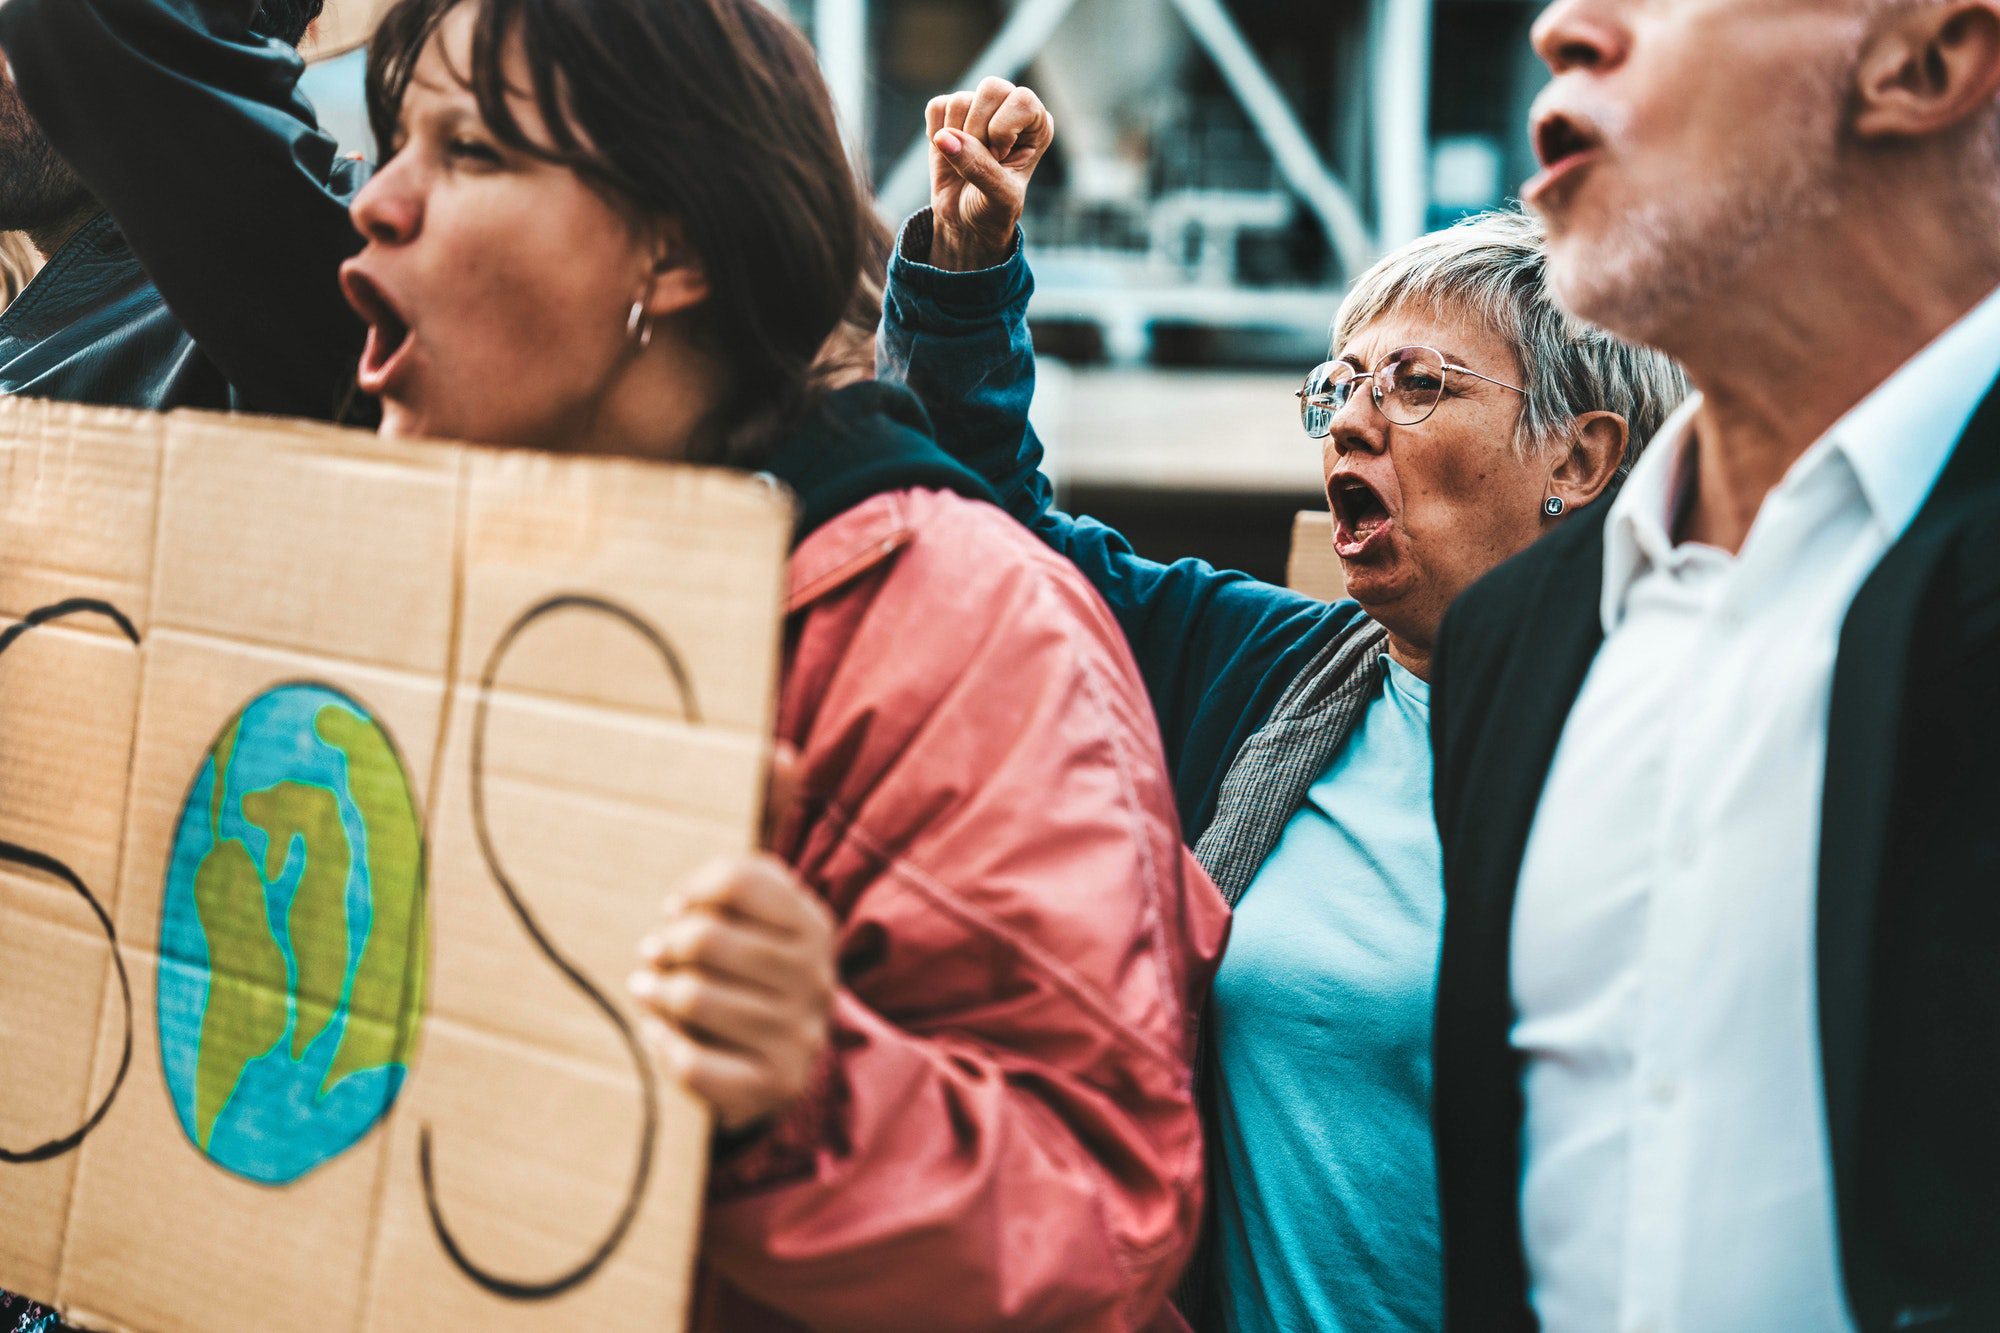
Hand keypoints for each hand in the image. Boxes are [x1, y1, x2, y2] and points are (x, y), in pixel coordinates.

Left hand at [630, 853, 836, 1134]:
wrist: (784, 1061)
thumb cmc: (750, 977)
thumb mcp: (750, 923)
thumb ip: (717, 899)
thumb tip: (675, 914)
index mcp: (813, 926)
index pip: (738, 881)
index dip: (691, 891)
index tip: (678, 911)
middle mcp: (815, 979)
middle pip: (705, 938)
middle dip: (665, 945)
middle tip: (656, 955)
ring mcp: (800, 1035)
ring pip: (692, 998)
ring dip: (655, 993)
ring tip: (651, 991)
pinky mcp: (777, 1084)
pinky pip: (692, 1062)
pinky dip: (662, 1041)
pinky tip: (660, 1031)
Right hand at [926, 78, 1054, 271]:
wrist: (965, 221)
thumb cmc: (992, 210)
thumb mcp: (998, 198)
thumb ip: (979, 168)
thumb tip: (944, 137)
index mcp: (1037, 125)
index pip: (1023, 100)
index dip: (1003, 131)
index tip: (999, 158)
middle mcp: (1010, 108)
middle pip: (991, 88)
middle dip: (978, 131)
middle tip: (980, 160)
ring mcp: (979, 107)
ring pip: (960, 101)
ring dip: (956, 138)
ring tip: (965, 162)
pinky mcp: (949, 113)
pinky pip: (937, 107)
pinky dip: (935, 134)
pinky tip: (948, 153)